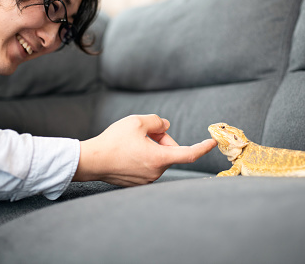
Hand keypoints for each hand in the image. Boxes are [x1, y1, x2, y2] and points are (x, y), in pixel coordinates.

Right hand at [74, 114, 216, 186]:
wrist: (91, 161)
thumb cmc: (113, 141)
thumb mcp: (137, 122)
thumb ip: (157, 121)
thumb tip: (166, 127)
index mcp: (159, 159)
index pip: (189, 154)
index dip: (203, 147)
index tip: (213, 142)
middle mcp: (156, 173)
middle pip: (170, 151)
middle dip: (162, 139)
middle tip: (146, 130)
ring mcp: (146, 180)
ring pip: (158, 158)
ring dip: (152, 147)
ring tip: (131, 141)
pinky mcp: (137, 182)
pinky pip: (148, 165)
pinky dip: (144, 156)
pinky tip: (127, 152)